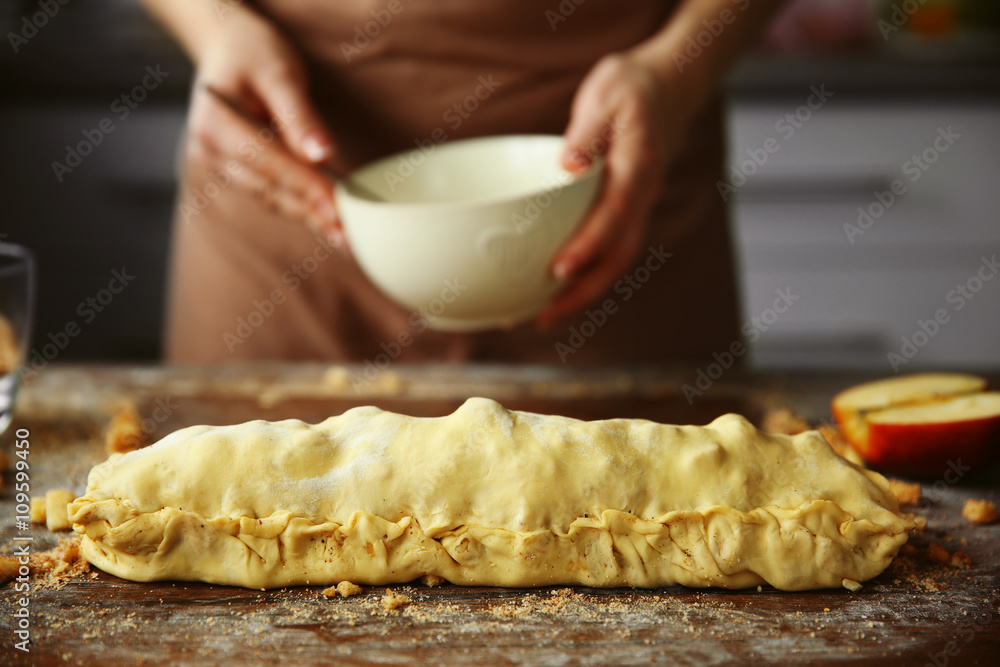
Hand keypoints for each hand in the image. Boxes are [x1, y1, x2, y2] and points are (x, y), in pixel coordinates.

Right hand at [184, 8, 342, 243]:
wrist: (228, 46)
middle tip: (349, 234)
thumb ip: (300, 115)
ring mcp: (219, 165)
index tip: (336, 207)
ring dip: (308, 216)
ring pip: (271, 197)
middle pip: (269, 187)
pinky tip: (328, 221)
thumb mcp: (280, 72)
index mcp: (215, 123)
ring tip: (344, 237)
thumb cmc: (254, 51)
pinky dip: (300, 205)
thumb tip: (322, 156)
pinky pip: (271, 192)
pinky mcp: (236, 172)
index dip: (304, 186)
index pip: (267, 162)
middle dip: (311, 210)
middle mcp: (209, 150)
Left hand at [537, 53, 688, 328]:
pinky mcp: (627, 211)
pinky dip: (587, 272)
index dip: (589, 245)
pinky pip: (610, 249)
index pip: (616, 213)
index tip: (559, 269)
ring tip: (544, 314)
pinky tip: (556, 287)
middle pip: (619, 255)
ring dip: (583, 291)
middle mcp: (644, 194)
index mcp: (639, 166)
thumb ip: (586, 132)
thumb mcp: (607, 94)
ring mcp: (639, 207)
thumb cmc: (631, 88)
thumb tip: (567, 164)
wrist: (667, 87)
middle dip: (583, 290)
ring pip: (616, 260)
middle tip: (544, 315)